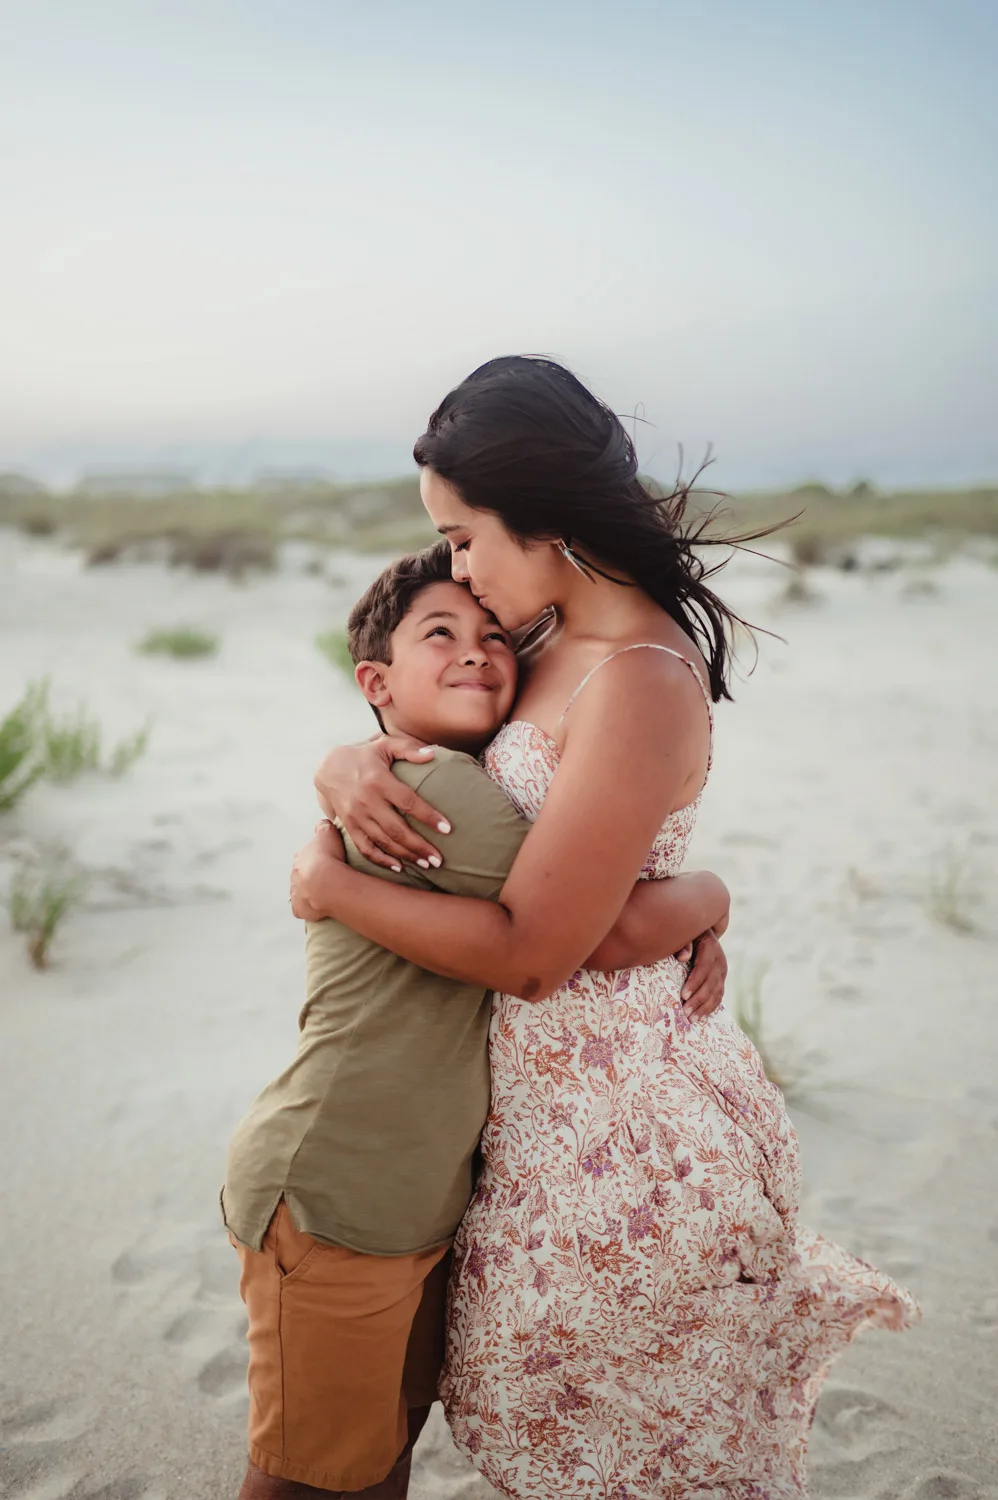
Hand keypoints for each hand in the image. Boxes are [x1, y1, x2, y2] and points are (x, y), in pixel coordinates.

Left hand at [290, 820, 345, 919]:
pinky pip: (303, 908)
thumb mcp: (328, 832)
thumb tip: (321, 824)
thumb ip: (323, 827)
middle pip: (302, 874)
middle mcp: (294, 874)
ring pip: (301, 891)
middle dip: (312, 875)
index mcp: (300, 856)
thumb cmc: (328, 857)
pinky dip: (309, 908)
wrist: (327, 883)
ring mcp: (295, 892)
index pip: (306, 855)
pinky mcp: (299, 908)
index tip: (327, 859)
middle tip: (329, 877)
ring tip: (326, 892)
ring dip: (310, 891)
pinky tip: (319, 906)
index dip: (317, 857)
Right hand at [314, 736, 449, 871]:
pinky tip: (398, 867)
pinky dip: (381, 860)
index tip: (447, 829)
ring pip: (383, 842)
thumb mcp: (384, 745)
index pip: (407, 801)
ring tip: (426, 864)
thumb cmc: (364, 756)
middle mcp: (366, 801)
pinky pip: (365, 848)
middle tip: (439, 859)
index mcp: (378, 780)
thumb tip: (433, 754)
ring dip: (406, 855)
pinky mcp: (349, 826)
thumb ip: (408, 748)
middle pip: (396, 829)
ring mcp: (356, 816)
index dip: (428, 816)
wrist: (328, 769)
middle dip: (419, 846)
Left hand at [681, 929, 726, 1019]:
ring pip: (716, 993)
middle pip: (710, 984)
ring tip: (691, 1019)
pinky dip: (710, 1008)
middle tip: (684, 1012)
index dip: (694, 983)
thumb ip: (684, 944)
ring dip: (704, 1008)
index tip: (683, 996)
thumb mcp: (686, 934)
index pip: (703, 968)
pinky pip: (718, 996)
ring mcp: (722, 972)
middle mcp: (719, 961)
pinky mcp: (721, 980)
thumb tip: (683, 957)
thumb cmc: (688, 935)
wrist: (702, 933)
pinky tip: (700, 1016)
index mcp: (710, 948)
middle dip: (698, 1000)